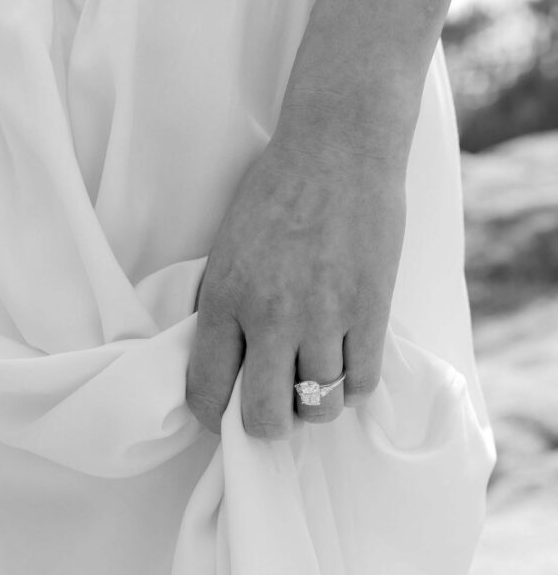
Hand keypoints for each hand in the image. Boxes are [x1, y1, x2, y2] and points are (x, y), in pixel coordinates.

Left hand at [186, 79, 417, 438]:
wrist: (338, 148)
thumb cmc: (277, 190)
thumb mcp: (226, 248)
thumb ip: (224, 308)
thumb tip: (227, 364)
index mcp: (224, 299)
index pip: (205, 392)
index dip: (212, 418)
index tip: (225, 413)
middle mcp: (270, 317)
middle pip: (264, 419)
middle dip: (267, 426)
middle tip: (276, 409)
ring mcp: (324, 317)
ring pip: (318, 406)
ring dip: (315, 404)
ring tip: (315, 379)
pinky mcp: (370, 311)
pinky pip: (361, 383)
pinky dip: (353, 387)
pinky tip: (346, 366)